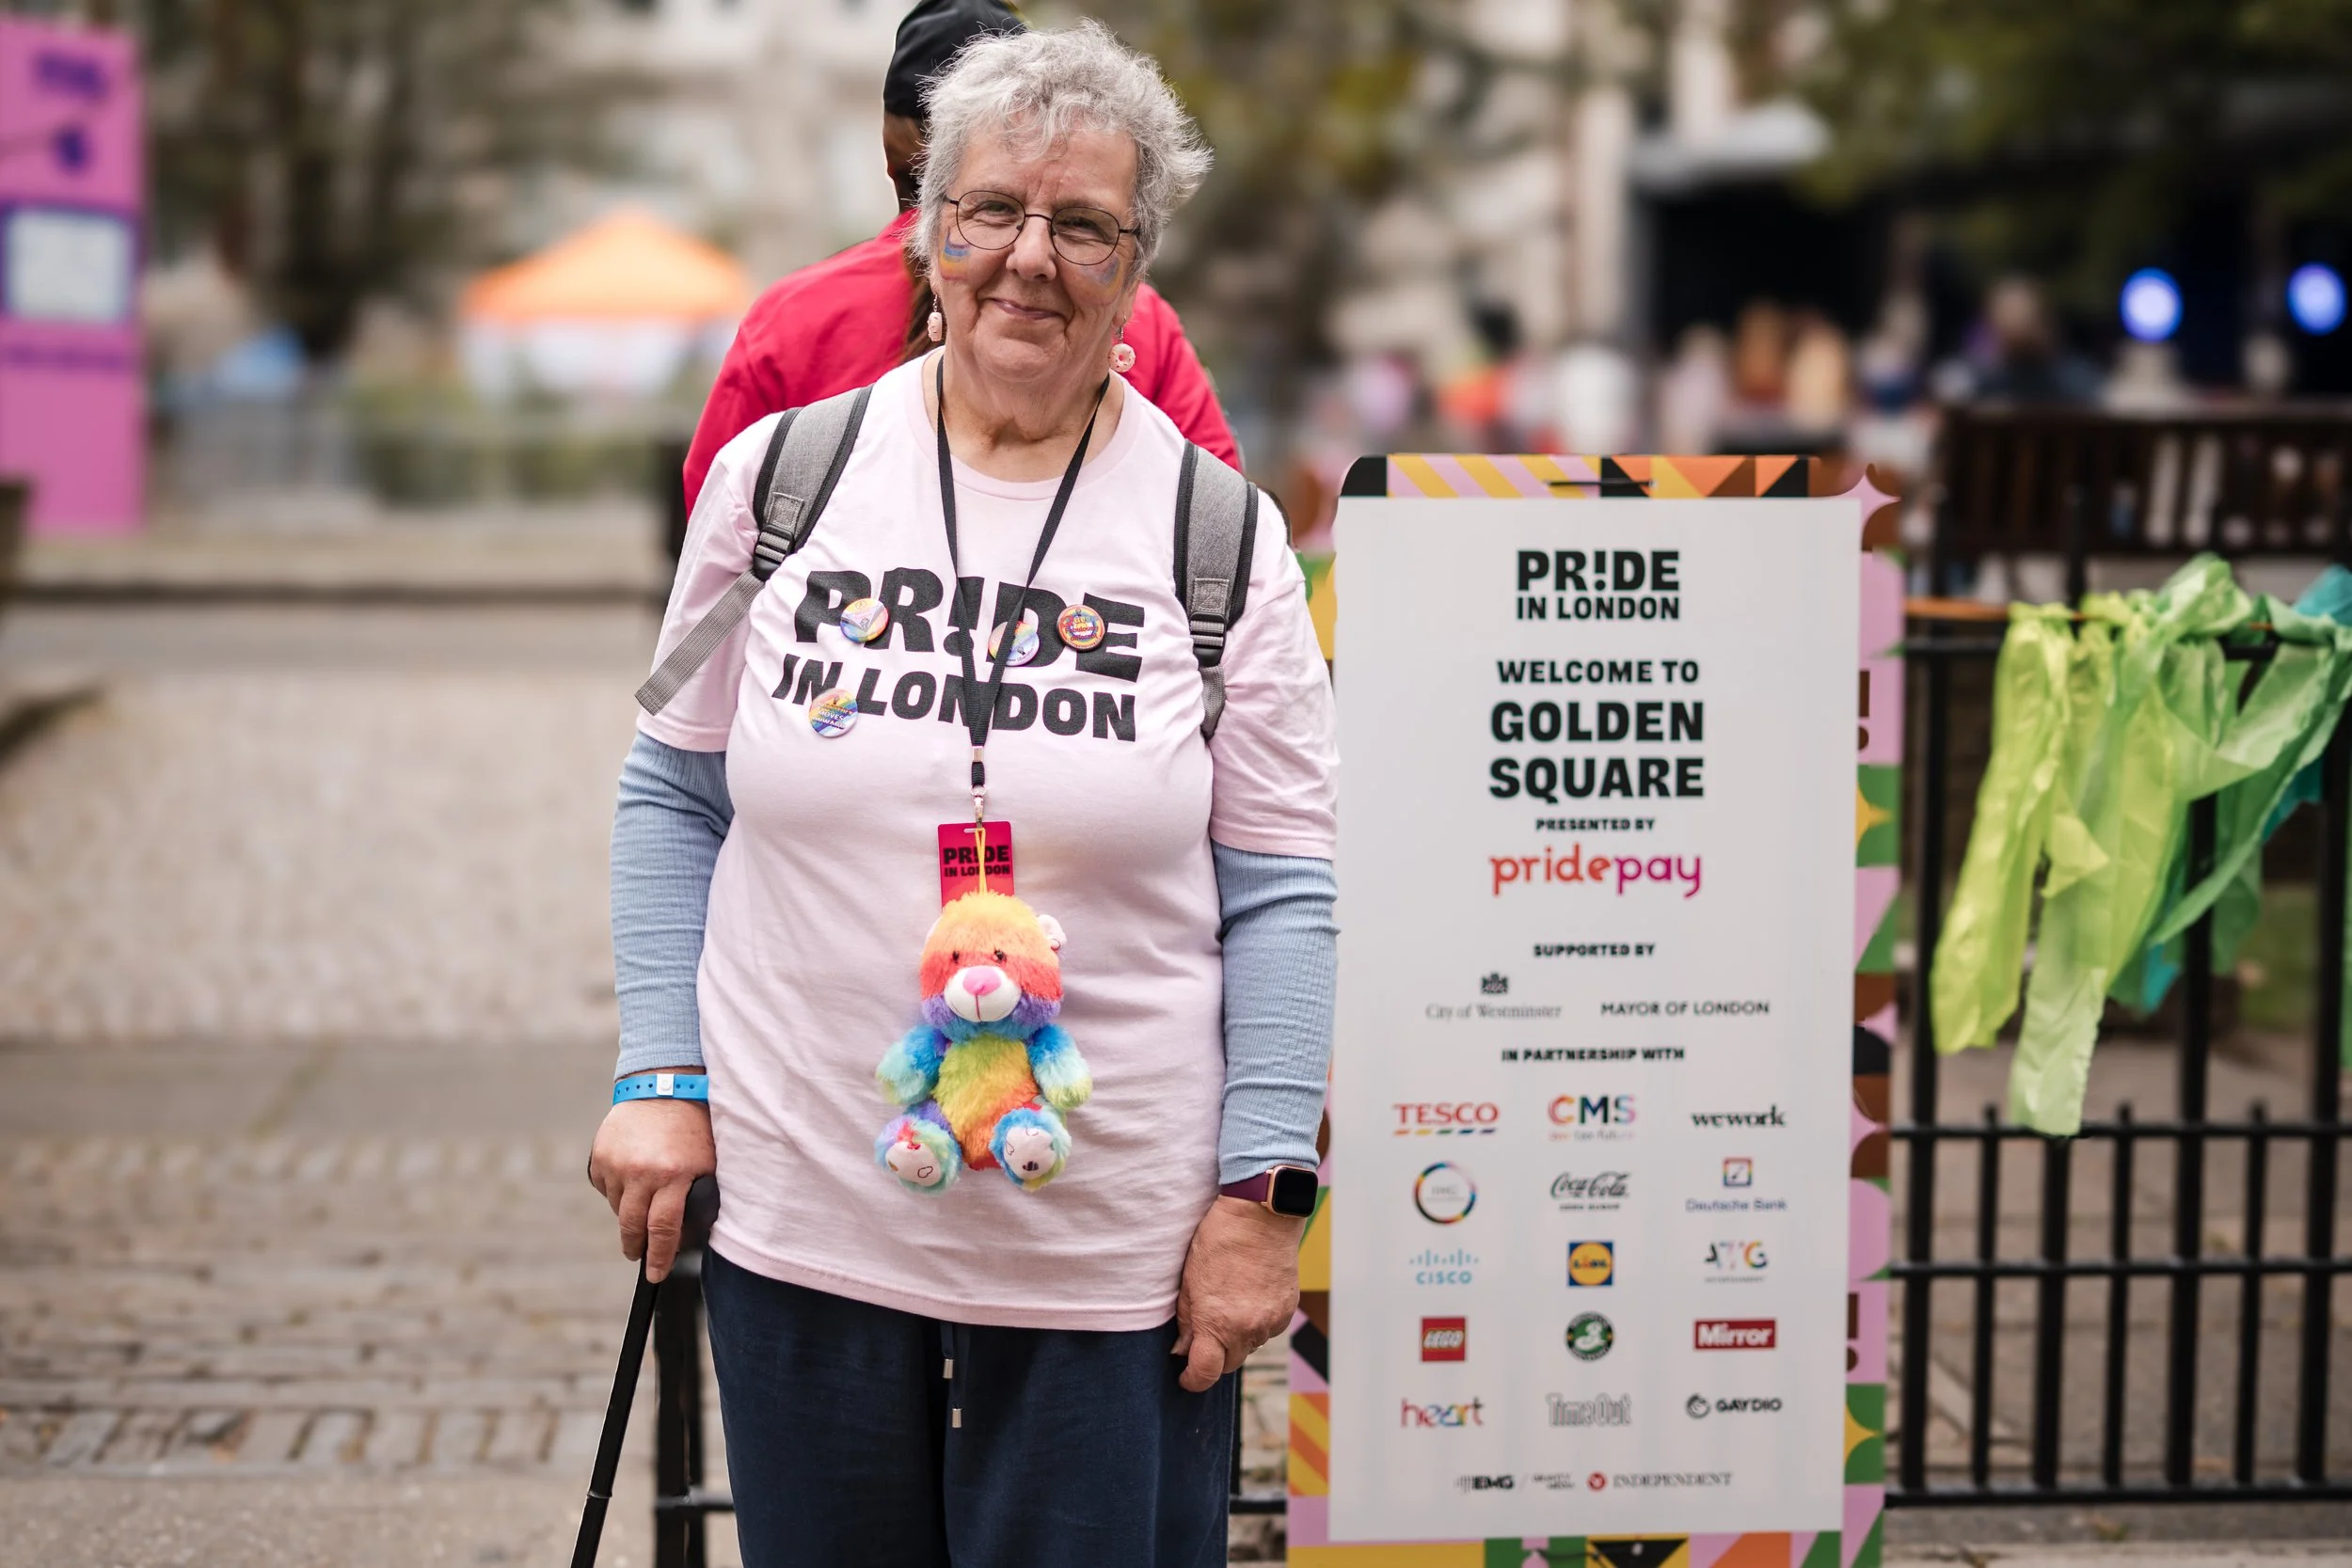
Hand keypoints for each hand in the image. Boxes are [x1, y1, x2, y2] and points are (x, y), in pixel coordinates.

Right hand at [586, 1093, 714, 1282]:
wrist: (664, 1085)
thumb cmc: (694, 1126)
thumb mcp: (707, 1162)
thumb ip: (698, 1196)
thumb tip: (688, 1236)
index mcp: (674, 1175)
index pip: (662, 1229)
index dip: (660, 1256)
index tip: (656, 1275)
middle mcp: (642, 1171)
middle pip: (632, 1226)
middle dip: (635, 1246)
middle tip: (638, 1254)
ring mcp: (617, 1163)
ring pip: (617, 1207)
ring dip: (628, 1211)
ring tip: (644, 1197)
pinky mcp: (600, 1155)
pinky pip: (604, 1186)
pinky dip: (615, 1189)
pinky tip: (631, 1176)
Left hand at [1171, 1196, 1302, 1393]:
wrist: (1262, 1214)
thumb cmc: (1219, 1240)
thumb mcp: (1189, 1279)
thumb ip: (1186, 1320)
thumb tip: (1184, 1348)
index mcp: (1217, 1323)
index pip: (1205, 1372)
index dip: (1192, 1380)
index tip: (1186, 1377)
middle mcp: (1247, 1329)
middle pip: (1229, 1365)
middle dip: (1215, 1358)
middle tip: (1204, 1336)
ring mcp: (1271, 1321)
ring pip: (1250, 1346)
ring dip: (1237, 1337)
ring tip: (1229, 1306)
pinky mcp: (1287, 1310)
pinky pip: (1268, 1330)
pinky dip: (1257, 1322)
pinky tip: (1249, 1297)